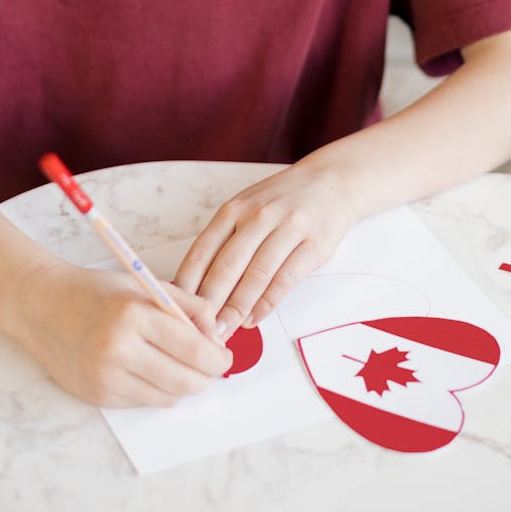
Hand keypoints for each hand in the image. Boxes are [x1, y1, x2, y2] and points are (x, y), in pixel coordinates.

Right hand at [19, 262, 231, 407]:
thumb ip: (188, 306)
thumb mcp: (145, 286)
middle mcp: (119, 349)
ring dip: (183, 386)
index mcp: (135, 315)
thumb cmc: (96, 292)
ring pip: (168, 397)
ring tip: (180, 366)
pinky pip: (144, 402)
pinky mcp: (98, 395)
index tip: (224, 355)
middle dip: (207, 377)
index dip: (218, 357)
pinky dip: (156, 390)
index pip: (194, 350)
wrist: (42, 306)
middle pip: (186, 381)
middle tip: (211, 367)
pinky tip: (149, 370)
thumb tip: (217, 334)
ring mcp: (106, 377)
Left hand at [173, 160, 352, 336]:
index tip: (179, 307)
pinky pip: (286, 279)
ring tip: (226, 329)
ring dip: (238, 307)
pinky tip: (255, 317)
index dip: (188, 282)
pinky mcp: (314, 244)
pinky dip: (267, 302)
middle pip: (228, 265)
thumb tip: (198, 284)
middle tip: (200, 329)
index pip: (203, 249)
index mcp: (235, 208)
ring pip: (256, 275)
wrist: (331, 182)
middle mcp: (259, 215)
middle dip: (211, 302)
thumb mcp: (247, 208)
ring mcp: (288, 228)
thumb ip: (225, 239)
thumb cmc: (281, 201)